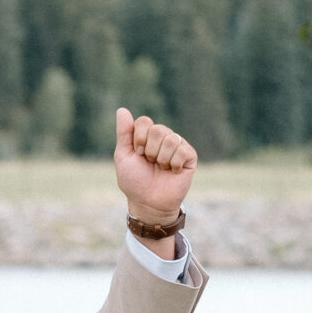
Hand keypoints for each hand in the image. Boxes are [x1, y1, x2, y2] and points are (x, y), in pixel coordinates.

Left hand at [114, 108, 196, 227]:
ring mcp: (178, 146)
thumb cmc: (134, 181)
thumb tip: (122, 109)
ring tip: (161, 168)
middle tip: (150, 163)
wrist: (148, 202)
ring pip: (170, 139)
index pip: (144, 121)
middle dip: (149, 150)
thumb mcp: (123, 156)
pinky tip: (172, 171)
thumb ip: (124, 133)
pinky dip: (173, 164)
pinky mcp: (190, 156)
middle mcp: (163, 137)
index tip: (137, 154)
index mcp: (147, 135)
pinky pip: (182, 150)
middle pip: (158, 129)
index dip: (138, 139)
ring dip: (161, 158)